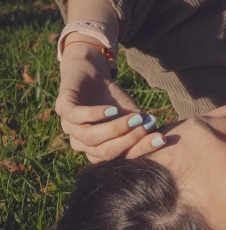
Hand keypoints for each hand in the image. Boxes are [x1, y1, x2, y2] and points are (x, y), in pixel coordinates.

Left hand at [55, 41, 165, 161]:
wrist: (91, 71)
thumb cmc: (112, 98)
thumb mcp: (130, 114)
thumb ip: (140, 128)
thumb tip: (159, 139)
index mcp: (97, 149)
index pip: (118, 157)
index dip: (139, 149)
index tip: (160, 139)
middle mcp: (81, 142)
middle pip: (104, 152)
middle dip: (128, 140)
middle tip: (146, 127)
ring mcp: (69, 126)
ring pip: (90, 137)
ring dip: (114, 129)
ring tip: (134, 119)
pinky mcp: (62, 107)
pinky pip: (77, 117)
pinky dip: (96, 115)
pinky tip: (112, 110)